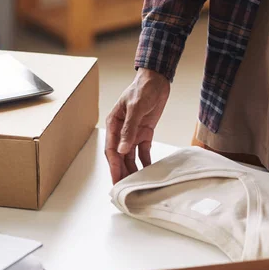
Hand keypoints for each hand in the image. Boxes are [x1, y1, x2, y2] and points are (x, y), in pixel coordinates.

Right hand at [105, 68, 169, 183]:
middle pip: (120, 157)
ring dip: (133, 170)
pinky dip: (145, 162)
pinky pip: (143, 151)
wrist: (157, 79)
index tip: (116, 181)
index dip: (114, 167)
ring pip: (130, 157)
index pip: (111, 150)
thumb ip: (129, 129)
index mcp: (113, 124)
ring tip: (136, 185)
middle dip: (122, 173)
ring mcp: (133, 133)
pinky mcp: (145, 133)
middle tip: (125, 190)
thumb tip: (122, 149)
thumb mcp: (136, 108)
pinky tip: (148, 172)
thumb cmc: (143, 88)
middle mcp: (121, 131)